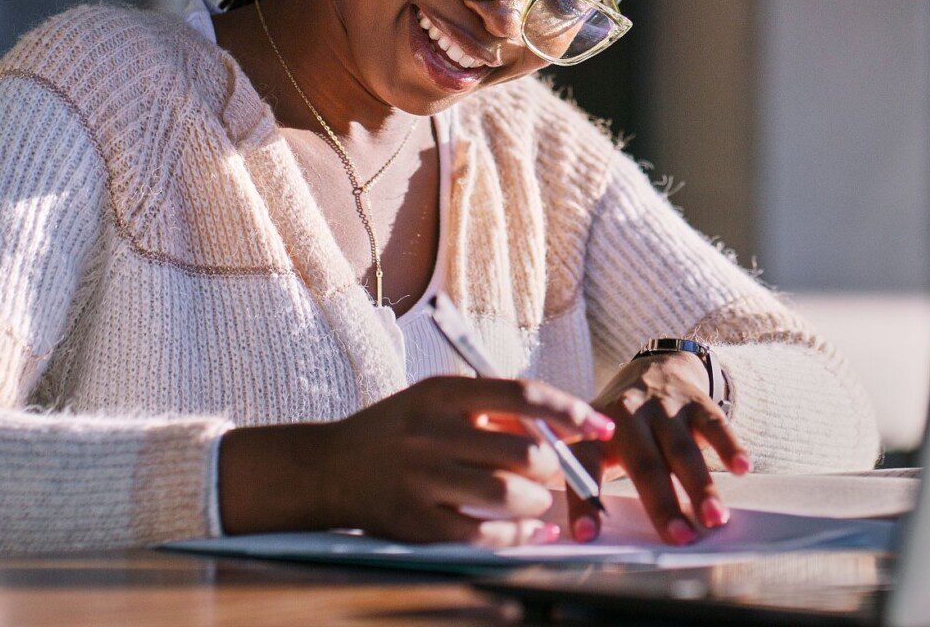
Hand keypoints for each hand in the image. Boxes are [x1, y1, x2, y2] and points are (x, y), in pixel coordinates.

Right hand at [218, 375, 614, 547]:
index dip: (570, 411)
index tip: (601, 426)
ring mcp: (422, 481)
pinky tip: (532, 532)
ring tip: (538, 502)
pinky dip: (520, 536)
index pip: (521, 394)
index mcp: (441, 393)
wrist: (328, 468)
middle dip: (555, 469)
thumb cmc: (399, 431)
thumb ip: (491, 410)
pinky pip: (485, 535)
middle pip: (523, 452)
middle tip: (558, 474)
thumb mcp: (435, 401)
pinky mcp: (417, 524)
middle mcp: (431, 434)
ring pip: (510, 496)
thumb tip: (562, 430)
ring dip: (538, 503)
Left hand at [568, 352, 749, 545]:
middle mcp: (626, 416)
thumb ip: (592, 482)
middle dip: (662, 504)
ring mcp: (663, 408)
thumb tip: (587, 537)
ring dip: (700, 486)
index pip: (584, 469)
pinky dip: (729, 446)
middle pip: (644, 465)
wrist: (654, 369)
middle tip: (679, 538)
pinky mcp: (696, 402)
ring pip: (682, 450)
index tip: (585, 537)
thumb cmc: (620, 429)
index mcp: (594, 434)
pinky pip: (715, 425)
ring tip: (715, 519)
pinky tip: (742, 468)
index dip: (582, 502)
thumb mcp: (595, 445)